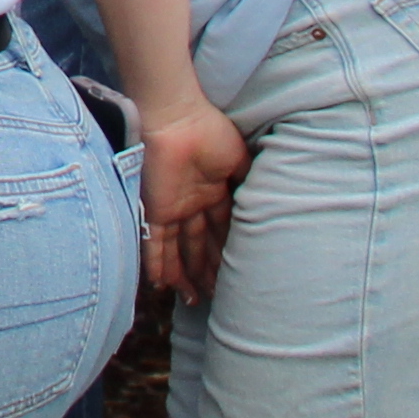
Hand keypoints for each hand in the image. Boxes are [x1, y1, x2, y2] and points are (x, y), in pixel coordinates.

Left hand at [138, 97, 252, 301]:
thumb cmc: (210, 133)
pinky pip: (155, 242)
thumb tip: (263, 203)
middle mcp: (192, 203)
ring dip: (186, 274)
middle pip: (201, 244)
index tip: (238, 273)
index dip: (228, 250)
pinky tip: (162, 284)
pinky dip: (158, 263)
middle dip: (209, 269)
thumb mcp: (238, 160)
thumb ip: (247, 181)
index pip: (222, 229)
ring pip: (180, 249)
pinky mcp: (155, 209)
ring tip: (195, 299)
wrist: (176, 118)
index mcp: (213, 190)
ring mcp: (173, 208)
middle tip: (218, 295)